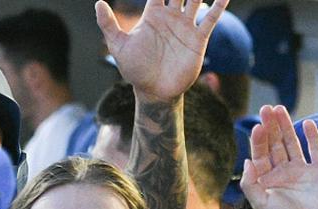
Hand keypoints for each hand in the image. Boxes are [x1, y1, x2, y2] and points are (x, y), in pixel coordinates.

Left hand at [95, 0, 228, 101]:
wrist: (154, 91)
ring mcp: (186, 26)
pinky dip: (219, 6)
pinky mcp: (198, 39)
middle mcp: (171, 17)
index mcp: (153, 15)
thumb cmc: (135, 69)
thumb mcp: (119, 46)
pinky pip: (211, 19)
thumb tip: (98, 3)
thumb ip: (108, 24)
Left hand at [241, 105, 317, 208]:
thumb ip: (249, 182)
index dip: (259, 140)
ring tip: (280, 109)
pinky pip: (315, 150)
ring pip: (292, 143)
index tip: (258, 126)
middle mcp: (283, 172)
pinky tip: (307, 123)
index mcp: (267, 180)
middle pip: (275, 144)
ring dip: (287, 126)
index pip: (260, 154)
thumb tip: (246, 160)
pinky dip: (312, 137)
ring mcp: (302, 171)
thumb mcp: (260, 203)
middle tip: (267, 108)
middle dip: (271, 127)